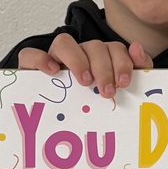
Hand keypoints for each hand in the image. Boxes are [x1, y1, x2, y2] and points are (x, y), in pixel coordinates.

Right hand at [17, 34, 152, 96]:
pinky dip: (41, 59)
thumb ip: (135, 70)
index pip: (114, 48)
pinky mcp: (31, 68)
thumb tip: (137, 48)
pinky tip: (53, 72)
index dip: (121, 62)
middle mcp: (79, 54)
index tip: (123, 82)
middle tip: (107, 91)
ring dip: (78, 60)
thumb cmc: (91, 107)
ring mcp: (55, 59)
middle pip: (93, 46)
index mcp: (101, 59)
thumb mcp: (115, 92)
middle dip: (103, 67)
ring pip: (64, 42)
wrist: (55, 126)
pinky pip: (30, 54)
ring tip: (85, 81)